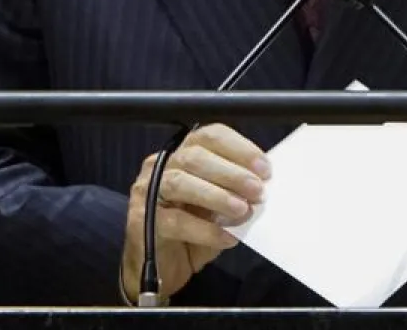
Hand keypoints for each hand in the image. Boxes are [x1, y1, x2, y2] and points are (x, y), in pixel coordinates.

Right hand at [121, 124, 269, 302]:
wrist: (161, 269)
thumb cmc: (193, 232)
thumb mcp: (219, 209)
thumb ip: (236, 193)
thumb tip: (263, 187)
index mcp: (184, 154)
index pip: (210, 137)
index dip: (239, 148)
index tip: (264, 168)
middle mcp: (163, 166)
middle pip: (195, 157)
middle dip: (231, 172)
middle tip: (257, 191)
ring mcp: (148, 191)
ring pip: (180, 182)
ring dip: (217, 195)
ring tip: (242, 210)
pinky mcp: (142, 220)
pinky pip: (175, 220)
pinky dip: (205, 229)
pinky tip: (226, 237)